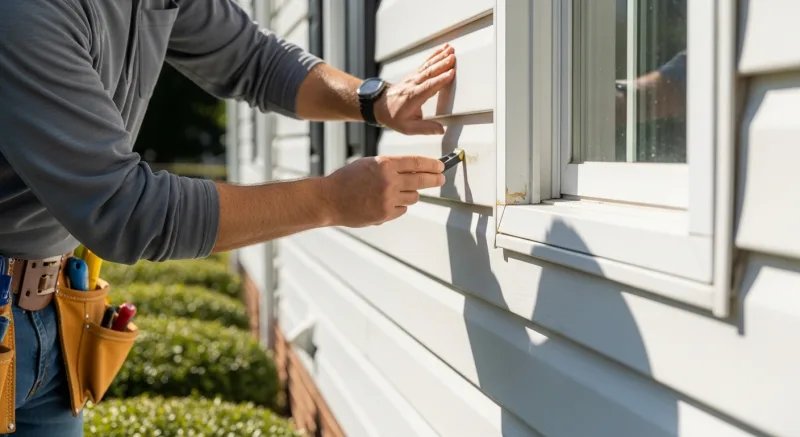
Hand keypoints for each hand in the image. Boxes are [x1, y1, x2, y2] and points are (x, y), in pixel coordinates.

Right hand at [322, 155, 444, 226]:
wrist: (329, 199)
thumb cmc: (346, 180)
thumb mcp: (369, 164)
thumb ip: (391, 166)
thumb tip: (414, 170)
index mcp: (385, 164)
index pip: (417, 162)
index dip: (432, 164)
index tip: (440, 166)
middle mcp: (389, 181)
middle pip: (422, 180)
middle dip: (435, 179)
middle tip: (441, 179)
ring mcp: (388, 199)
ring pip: (413, 197)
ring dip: (410, 194)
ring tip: (397, 192)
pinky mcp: (385, 214)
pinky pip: (402, 209)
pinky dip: (398, 206)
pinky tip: (385, 202)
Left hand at [374, 44, 455, 134]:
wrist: (379, 106)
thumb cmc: (394, 117)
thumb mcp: (407, 128)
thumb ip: (425, 128)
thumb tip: (441, 129)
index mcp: (413, 98)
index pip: (428, 87)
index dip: (440, 80)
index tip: (451, 73)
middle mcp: (413, 85)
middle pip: (429, 73)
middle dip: (441, 64)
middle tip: (453, 57)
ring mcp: (413, 78)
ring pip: (428, 66)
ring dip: (439, 57)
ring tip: (450, 49)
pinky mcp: (414, 75)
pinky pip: (425, 63)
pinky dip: (434, 55)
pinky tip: (442, 49)